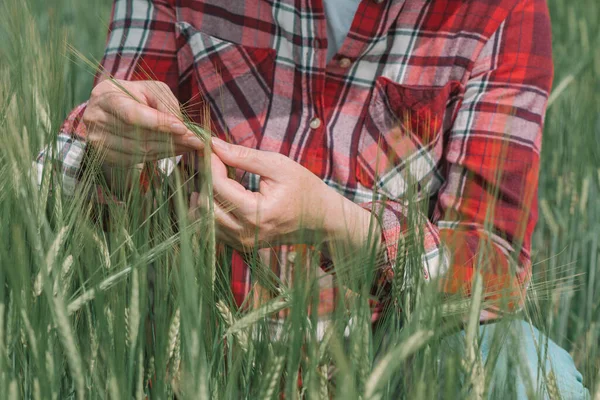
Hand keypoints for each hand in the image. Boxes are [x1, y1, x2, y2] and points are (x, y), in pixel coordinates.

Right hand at [82, 79, 203, 166]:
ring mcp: (98, 142)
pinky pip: (138, 160)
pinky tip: (176, 151)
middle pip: (139, 136)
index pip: (132, 114)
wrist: (110, 110)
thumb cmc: (134, 95)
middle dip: (172, 138)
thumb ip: (165, 103)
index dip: (158, 123)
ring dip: (170, 149)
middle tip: (197, 140)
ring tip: (191, 145)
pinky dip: (160, 156)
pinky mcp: (106, 157)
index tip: (182, 128)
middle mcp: (96, 120)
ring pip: (140, 151)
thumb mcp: (150, 90)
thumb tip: (179, 126)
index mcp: (105, 97)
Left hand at [189, 138, 381, 253]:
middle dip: (204, 180)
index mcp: (257, 213)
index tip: (211, 148)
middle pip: (205, 205)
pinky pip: (213, 229)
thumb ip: (244, 156)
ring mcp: (242, 243)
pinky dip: (210, 210)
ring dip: (204, 196)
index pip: (218, 187)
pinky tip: (220, 194)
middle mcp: (247, 233)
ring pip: (204, 219)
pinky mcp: (240, 246)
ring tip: (215, 176)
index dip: (210, 164)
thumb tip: (215, 145)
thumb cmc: (304, 189)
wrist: (322, 220)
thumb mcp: (279, 166)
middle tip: (211, 162)